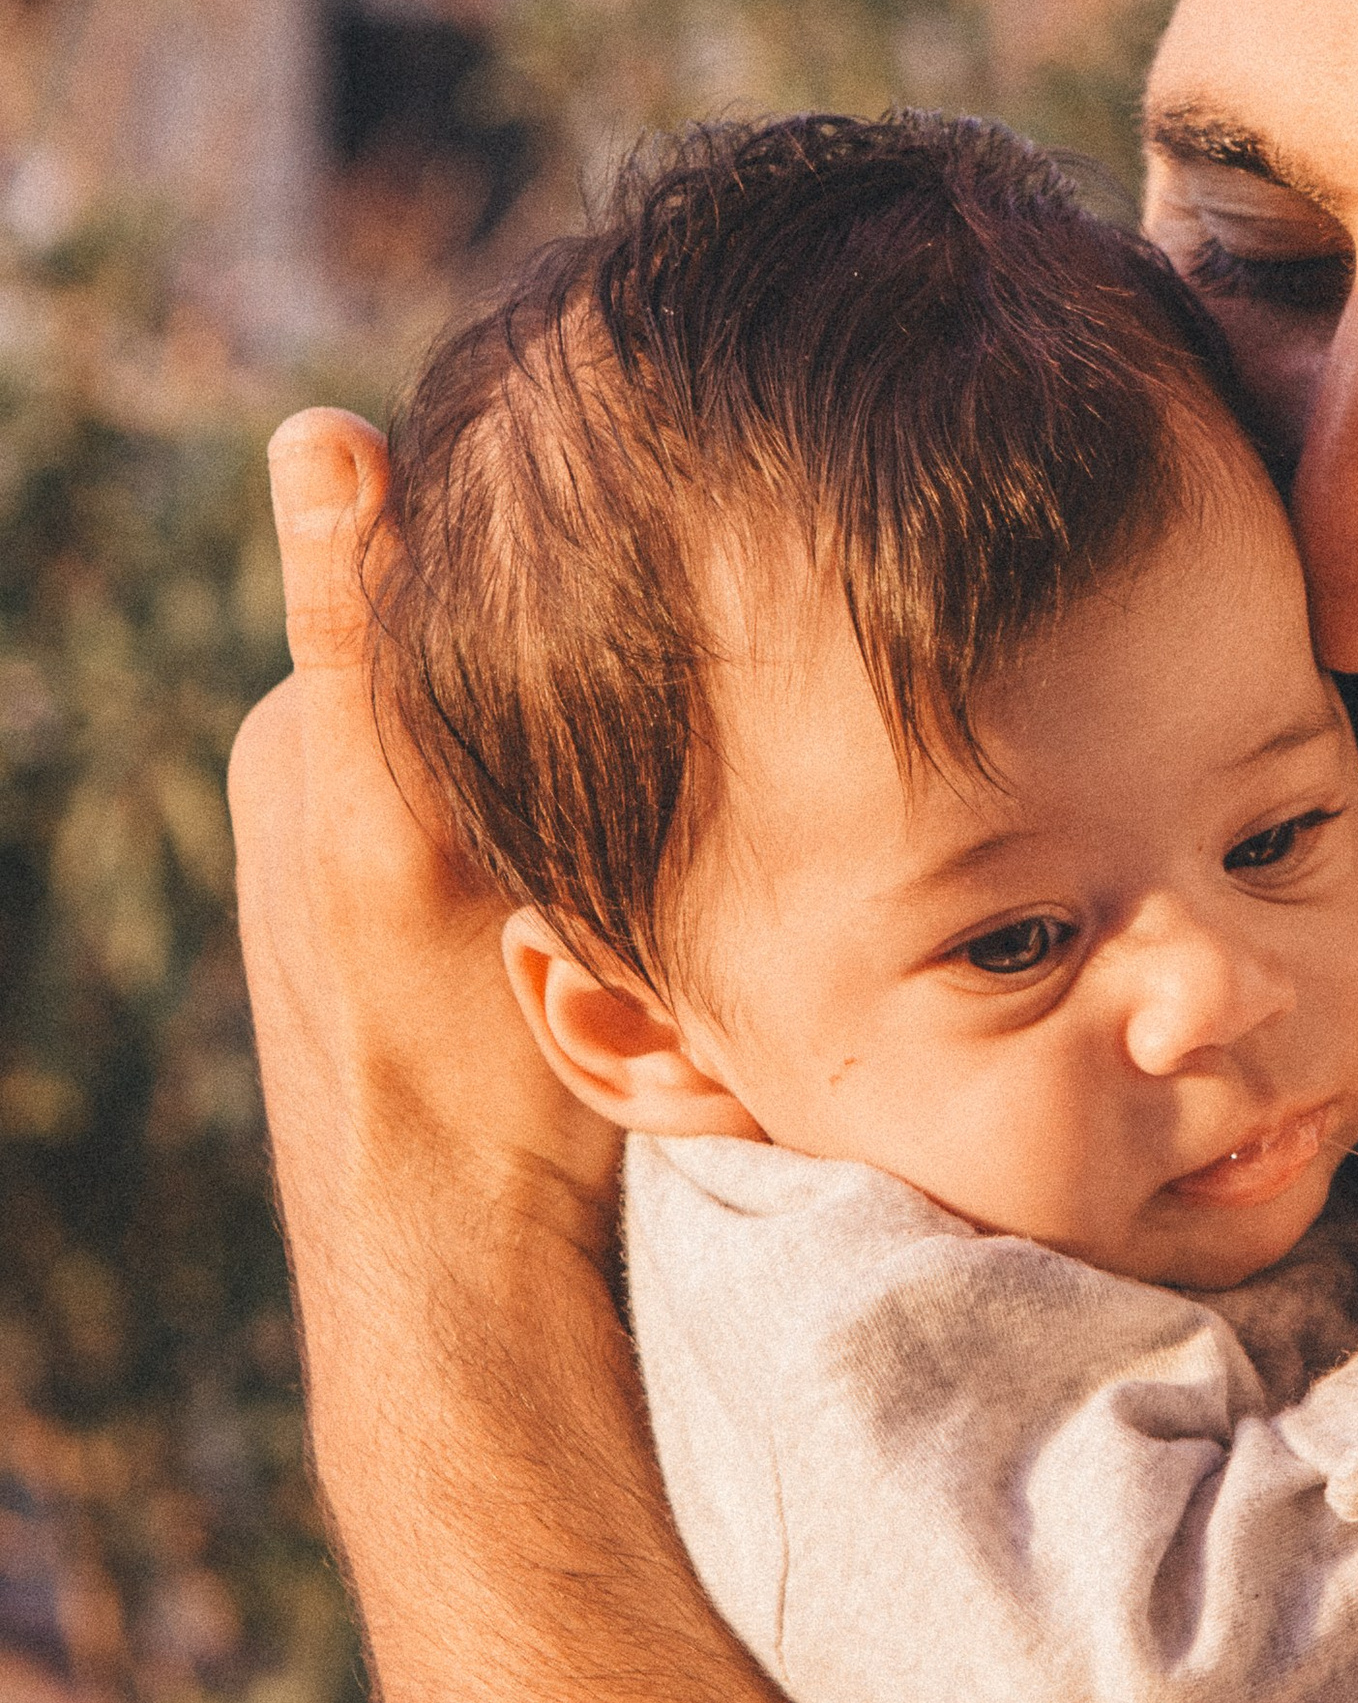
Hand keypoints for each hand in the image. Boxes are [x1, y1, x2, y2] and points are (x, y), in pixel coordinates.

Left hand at [228, 412, 618, 1467]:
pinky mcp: (473, 940)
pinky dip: (623, 841)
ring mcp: (409, 873)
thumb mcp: (394, 821)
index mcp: (298, 737)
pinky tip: (673, 869)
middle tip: (714, 717)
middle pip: (501, 670)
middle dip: (603, 683)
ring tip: (707, 795)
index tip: (679, 569)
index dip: (566, 570)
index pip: (445, 582)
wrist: (469, 1271)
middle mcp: (335, 796)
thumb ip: (357, 627)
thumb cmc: (428, 1056)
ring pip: (547, 759)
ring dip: (626, 772)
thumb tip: (315, 430)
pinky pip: (568, 840)